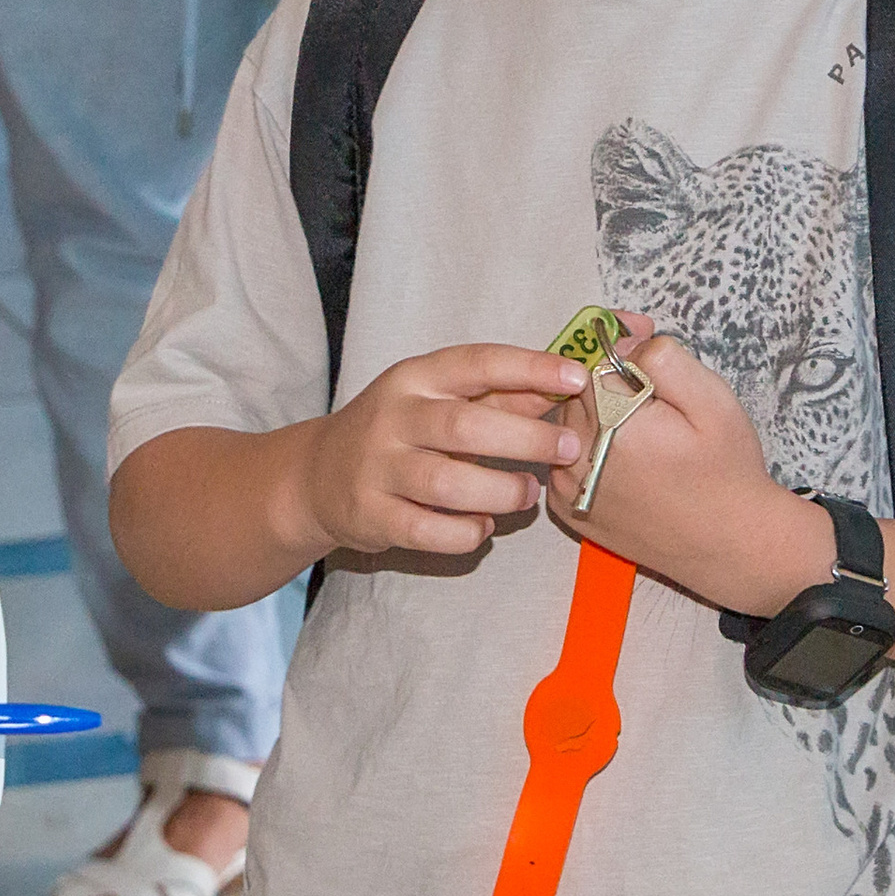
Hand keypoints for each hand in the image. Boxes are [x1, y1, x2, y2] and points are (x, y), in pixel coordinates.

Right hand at [289, 344, 589, 560]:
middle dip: (527, 438)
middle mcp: (393, 417)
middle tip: (567, 449)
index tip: (577, 378)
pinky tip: (484, 526)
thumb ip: (501, 396)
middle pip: (466, 426)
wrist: (318, 475)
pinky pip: (429, 530)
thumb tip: (566, 385)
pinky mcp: (372, 515)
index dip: (530, 368)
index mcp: (416, 377)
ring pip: (448, 483)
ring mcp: (378, 468)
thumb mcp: (439, 399)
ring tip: (528, 493)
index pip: (477, 363)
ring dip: (502, 491)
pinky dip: (467, 532)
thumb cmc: (398, 430)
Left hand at [549, 323, 829, 612]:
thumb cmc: (728, 472)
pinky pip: (565, 457)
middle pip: (576, 392)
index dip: (620, 349)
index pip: (594, 361)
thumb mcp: (713, 399)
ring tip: (643, 430)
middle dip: (609, 384)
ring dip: (596, 415)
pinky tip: (625, 458)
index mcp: (615, 423)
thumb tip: (622, 345)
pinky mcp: (569, 508)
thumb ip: (663, 359)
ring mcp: (570, 486)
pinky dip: (587, 448)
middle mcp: (581, 456)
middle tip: (655, 398)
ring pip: (567, 423)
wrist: (731, 545)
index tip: (646, 348)